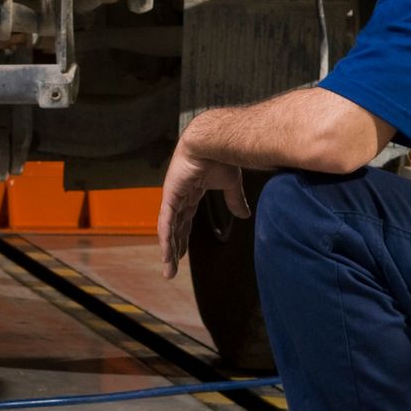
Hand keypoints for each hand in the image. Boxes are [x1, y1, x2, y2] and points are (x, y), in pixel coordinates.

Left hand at [156, 142, 249, 278]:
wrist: (215, 140)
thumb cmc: (222, 156)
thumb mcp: (231, 184)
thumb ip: (235, 200)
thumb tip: (245, 216)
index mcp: (191, 192)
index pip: (184, 220)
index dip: (182, 238)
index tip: (181, 254)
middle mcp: (179, 196)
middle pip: (174, 228)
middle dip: (173, 249)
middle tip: (171, 270)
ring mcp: (173, 196)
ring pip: (168, 229)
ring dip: (168, 250)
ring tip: (168, 270)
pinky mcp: (170, 195)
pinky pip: (166, 221)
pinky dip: (166, 238)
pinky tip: (167, 253)